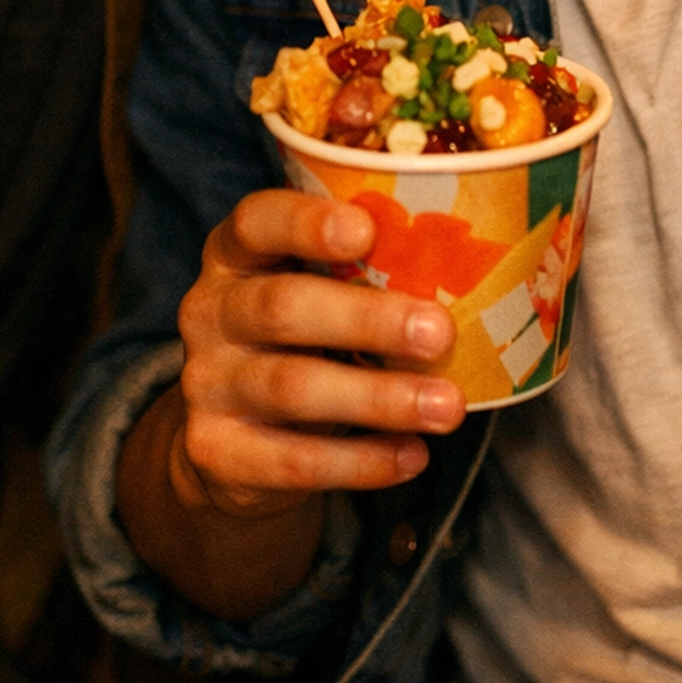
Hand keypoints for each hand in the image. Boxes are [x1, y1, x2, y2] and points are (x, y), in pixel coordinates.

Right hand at [116, 191, 464, 619]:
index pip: (255, 221)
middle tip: (440, 332)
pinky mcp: (217, 451)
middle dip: (366, 319)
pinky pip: (294, 460)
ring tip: (447, 407)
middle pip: (281, 307)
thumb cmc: (305, 339)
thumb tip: (474, 266)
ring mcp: (207, 383)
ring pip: (292, 387)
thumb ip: (366, 273)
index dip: (305, 222)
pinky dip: (361, 461)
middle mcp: (210, 310)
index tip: (366, 229)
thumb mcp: (316, 290)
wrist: (234, 437)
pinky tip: (412, 454)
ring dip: (379, 398)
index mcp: (235, 252)